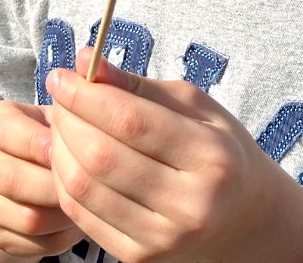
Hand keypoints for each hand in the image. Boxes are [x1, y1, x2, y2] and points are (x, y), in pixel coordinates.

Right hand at [0, 100, 82, 258]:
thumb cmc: (49, 136)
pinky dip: (62, 236)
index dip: (38, 143)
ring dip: (63, 214)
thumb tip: (89, 113)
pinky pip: (34, 244)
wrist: (23, 172)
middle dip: (54, 184)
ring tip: (87, 204)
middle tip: (86, 183)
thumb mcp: (53, 116)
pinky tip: (78, 221)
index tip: (67, 150)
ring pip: (26, 218)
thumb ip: (67, 114)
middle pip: (10, 179)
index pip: (6, 131)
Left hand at [45, 48, 302, 261]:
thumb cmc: (218, 151)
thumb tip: (83, 59)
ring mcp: (165, 238)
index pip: (132, 122)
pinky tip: (68, 157)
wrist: (244, 220)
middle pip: (102, 156)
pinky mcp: (141, 258)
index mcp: (213, 158)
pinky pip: (82, 216)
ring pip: (84, 188)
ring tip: (59, 123)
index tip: (62, 75)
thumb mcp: (193, 107)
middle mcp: (192, 205)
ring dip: (58, 149)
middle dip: (67, 119)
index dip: (86, 96)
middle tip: (58, 96)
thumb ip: (137, 86)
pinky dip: (65, 181)